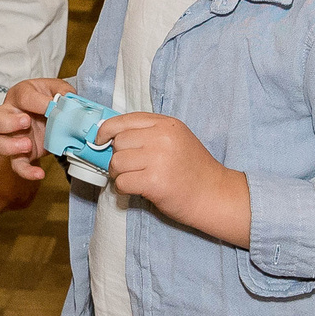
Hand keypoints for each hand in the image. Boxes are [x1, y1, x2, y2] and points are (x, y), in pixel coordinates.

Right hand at [0, 77, 74, 179]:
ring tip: (28, 145)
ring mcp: (12, 136)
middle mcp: (10, 115)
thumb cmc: (50, 100)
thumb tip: (66, 99)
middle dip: (6, 122)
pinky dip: (26, 171)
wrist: (54, 117)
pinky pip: (16, 165)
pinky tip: (39, 173)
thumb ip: (63, 92)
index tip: (51, 106)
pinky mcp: (20, 154)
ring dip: (8, 146)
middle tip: (26, 122)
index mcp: (20, 96)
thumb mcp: (58, 90)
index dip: (36, 101)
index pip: (22, 96)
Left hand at [0, 141, 40, 218]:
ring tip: (2, 169)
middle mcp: (19, 202)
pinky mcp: (35, 189)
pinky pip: (17, 194)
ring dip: (2, 189)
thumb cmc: (0, 151)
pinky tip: (12, 170)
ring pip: (6, 200)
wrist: (26, 136)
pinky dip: (12, 186)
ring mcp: (29, 196)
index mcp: (4, 199)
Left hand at [95, 111, 252, 244]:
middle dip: (117, 157)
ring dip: (119, 175)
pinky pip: (122, 182)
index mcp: (166, 124)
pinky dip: (124, 189)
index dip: (106, 130)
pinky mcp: (154, 181)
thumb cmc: (192, 170)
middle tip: (130, 169)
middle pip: (118, 143)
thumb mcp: (176, 140)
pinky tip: (138, 190)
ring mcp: (159, 159)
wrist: (214, 195)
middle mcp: (162, 137)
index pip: (124, 120)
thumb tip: (111, 138)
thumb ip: (149, 134)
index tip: (100, 141)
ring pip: (116, 163)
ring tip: (134, 179)